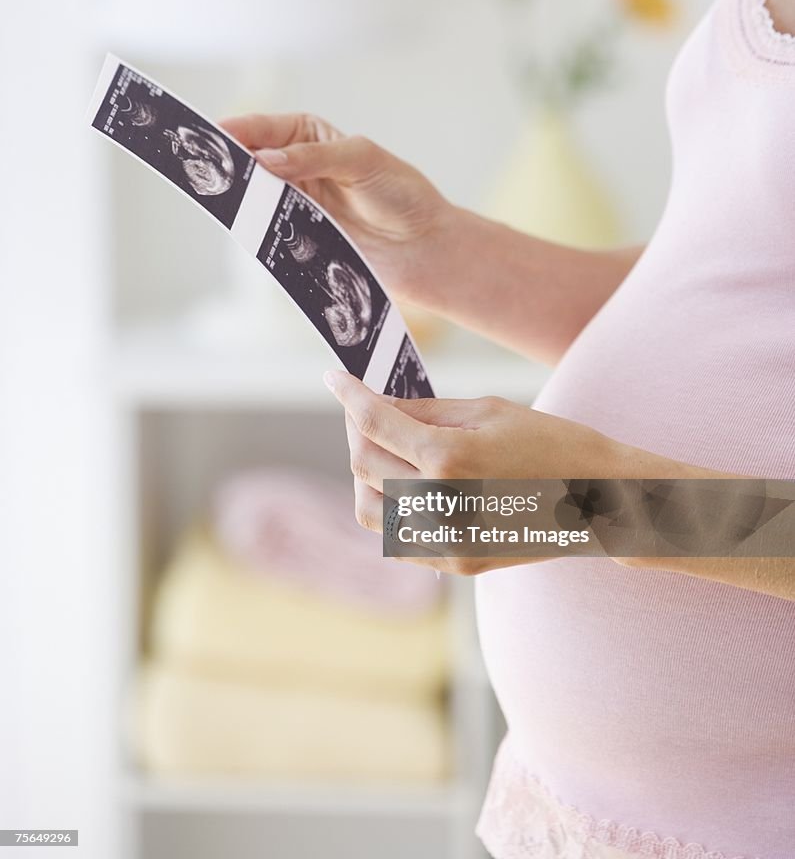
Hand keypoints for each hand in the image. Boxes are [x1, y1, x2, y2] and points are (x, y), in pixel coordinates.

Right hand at [220, 112, 452, 303]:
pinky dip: (256, 230)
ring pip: (253, 199)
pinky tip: (245, 229)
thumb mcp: (361, 160)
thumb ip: (312, 158)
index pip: (259, 128)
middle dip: (226, 165)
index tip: (206, 136)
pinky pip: (268, 230)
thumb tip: (266, 159)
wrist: (423, 247)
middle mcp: (296, 166)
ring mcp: (296, 203)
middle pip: (248, 163)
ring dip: (238, 201)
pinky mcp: (300, 236)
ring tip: (218, 200)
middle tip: (202, 171)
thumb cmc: (402, 194)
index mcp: (308, 135)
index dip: (230, 130)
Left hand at [323, 369, 617, 574]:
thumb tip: (379, 402)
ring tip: (386, 448)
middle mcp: (438, 504)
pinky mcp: (455, 563)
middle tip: (365, 408)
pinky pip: (397, 538)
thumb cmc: (553, 444)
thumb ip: (426, 409)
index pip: (374, 422)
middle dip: (357, 427)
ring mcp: (444, 541)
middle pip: (363, 462)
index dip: (348, 394)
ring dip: (366, 473)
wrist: (603, 502)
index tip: (333, 377)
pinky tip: (408, 484)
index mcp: (448, 458)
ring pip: (368, 508)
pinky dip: (391, 507)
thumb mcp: (489, 410)